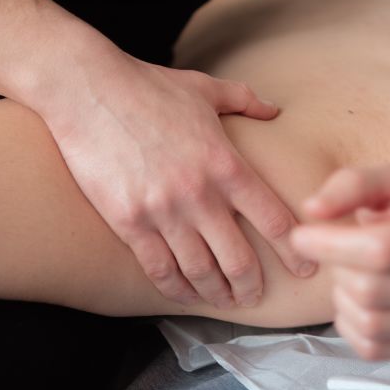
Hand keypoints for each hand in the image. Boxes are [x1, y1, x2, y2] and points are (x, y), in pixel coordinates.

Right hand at [45, 56, 314, 308]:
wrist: (87, 90)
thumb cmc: (149, 87)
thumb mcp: (206, 88)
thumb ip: (246, 100)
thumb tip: (274, 110)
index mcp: (226, 164)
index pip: (273, 219)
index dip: (293, 249)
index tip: (303, 267)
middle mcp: (200, 194)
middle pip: (239, 258)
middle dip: (252, 285)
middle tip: (257, 296)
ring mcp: (163, 211)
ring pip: (200, 271)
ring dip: (217, 294)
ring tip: (226, 302)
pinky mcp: (129, 221)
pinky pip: (159, 268)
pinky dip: (176, 289)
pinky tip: (185, 295)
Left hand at [291, 164, 389, 359]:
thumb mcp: (388, 179)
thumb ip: (350, 185)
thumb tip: (313, 209)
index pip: (384, 249)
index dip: (332, 246)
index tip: (301, 236)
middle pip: (372, 291)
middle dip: (339, 269)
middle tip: (340, 250)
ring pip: (371, 324)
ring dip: (344, 298)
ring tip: (353, 270)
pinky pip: (375, 349)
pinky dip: (351, 325)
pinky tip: (358, 298)